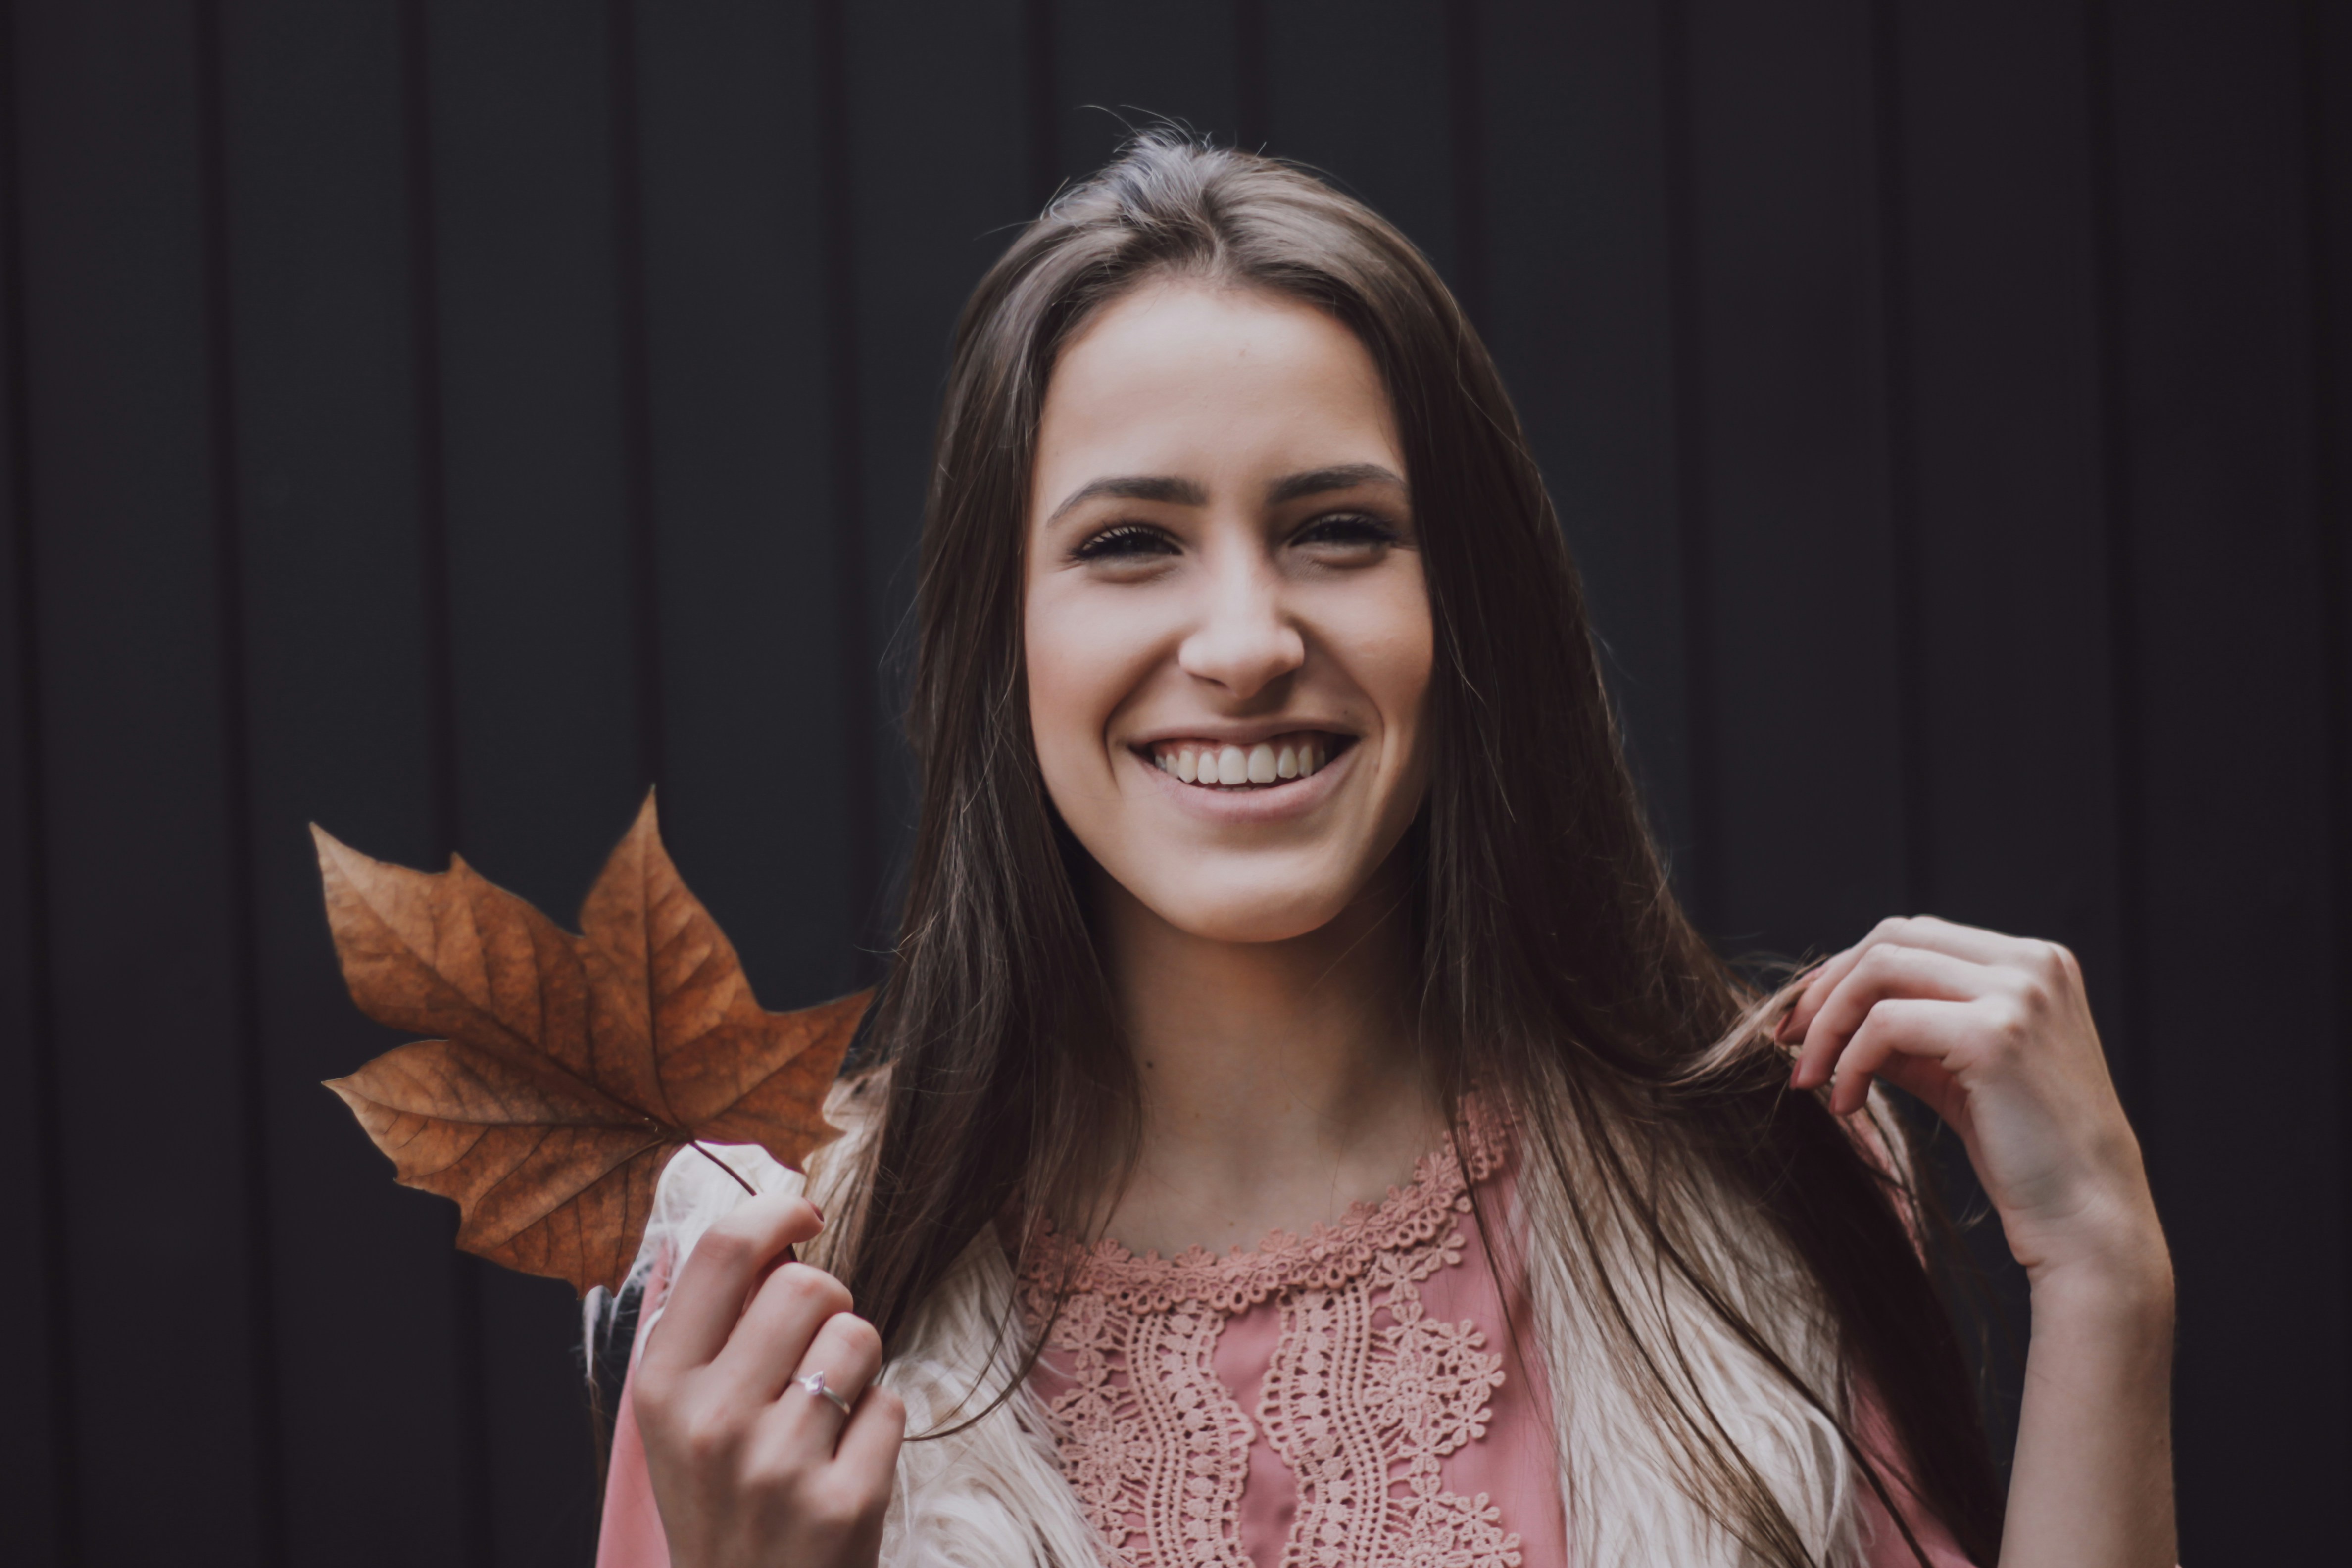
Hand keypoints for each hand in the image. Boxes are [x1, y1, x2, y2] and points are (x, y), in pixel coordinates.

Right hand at [632, 1195, 904, 1567]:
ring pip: (858, 1336)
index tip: (804, 1212)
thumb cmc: (723, 1502)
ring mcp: (779, 1464)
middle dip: (828, 1303)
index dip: (775, 1211)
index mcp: (662, 1388)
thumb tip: (779, 1231)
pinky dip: (877, 1426)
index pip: (722, 1253)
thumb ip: (717, 1329)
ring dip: (856, 1365)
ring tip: (824, 1416)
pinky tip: (841, 1466)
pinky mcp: (843, 1502)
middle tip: (814, 1349)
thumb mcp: (683, 1419)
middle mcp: (712, 1421)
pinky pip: (892, 1404)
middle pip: (808, 1285)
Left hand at [1778, 916, 2166, 1291]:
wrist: (2087, 1219)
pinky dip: (1848, 1059)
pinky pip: (1886, 1025)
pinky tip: (1843, 1102)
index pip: (1915, 936)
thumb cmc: (2025, 1151)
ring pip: (1879, 970)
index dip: (1847, 970)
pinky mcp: (1996, 1035)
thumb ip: (1909, 1030)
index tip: (1806, 1017)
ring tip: (1808, 1078)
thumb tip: (1827, 1010)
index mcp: (2036, 961)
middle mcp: (2033, 963)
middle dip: (1827, 988)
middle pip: (1891, 939)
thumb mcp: (1958, 1070)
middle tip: (1789, 1042)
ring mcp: (2019, 993)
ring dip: (1827, 1024)